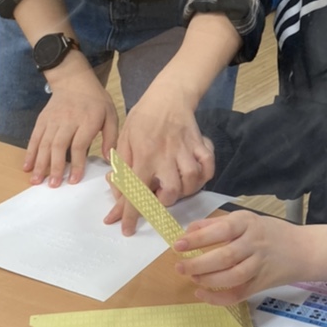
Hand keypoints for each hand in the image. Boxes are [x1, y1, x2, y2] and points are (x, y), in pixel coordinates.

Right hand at [24, 59, 117, 186]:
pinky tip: (27, 166)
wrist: (73, 79)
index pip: (79, 145)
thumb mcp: (111, 114)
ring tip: (36, 181)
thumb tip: (108, 159)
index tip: (73, 180)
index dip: (76, 163)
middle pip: (58, 146)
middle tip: (53, 185)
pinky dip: (30, 152)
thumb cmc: (95, 100)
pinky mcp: (42, 120)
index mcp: (86, 120)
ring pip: (44, 143)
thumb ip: (111, 137)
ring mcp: (53, 120)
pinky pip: (35, 137)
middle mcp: (67, 120)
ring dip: (39, 163)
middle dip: (54, 167)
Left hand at [105, 90, 214, 233]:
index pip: (135, 192)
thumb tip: (119, 195)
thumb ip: (122, 168)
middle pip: (170, 192)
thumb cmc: (142, 119)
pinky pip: (208, 167)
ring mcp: (185, 150)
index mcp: (143, 155)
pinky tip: (195, 176)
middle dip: (163, 202)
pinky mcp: (200, 145)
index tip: (127, 230)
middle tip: (157, 196)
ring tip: (175, 187)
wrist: (168, 96)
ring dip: (184, 191)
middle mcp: (165, 156)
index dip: (129, 214)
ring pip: (191, 182)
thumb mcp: (124, 140)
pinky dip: (205, 176)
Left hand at [173, 211, 314, 304]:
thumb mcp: (246, 219)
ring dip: (209, 280)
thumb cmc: (270, 233)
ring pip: (232, 277)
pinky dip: (219, 298)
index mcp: (248, 223)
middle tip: (180, 267)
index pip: (220, 230)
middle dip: (199, 263)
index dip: (198, 239)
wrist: (304, 250)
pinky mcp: (261, 284)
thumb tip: (188, 231)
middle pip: (225, 256)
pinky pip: (239, 294)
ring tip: (193, 278)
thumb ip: (216, 224)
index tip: (178, 245)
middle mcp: (254, 244)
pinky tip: (203, 294)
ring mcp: (259, 265)